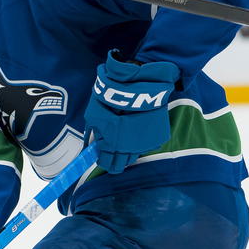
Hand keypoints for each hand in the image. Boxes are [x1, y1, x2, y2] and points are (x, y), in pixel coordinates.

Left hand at [84, 50, 178, 174]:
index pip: (107, 163)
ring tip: (125, 143)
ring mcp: (143, 143)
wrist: (138, 84)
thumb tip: (92, 146)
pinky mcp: (155, 137)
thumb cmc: (112, 97)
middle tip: (113, 157)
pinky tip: (138, 132)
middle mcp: (128, 147)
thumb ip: (94, 133)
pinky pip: (147, 145)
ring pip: (134, 156)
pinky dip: (142, 141)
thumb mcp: (94, 115)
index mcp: (112, 143)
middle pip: (121, 164)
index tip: (103, 159)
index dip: (104, 162)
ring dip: (129, 151)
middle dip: (116, 162)